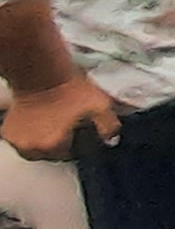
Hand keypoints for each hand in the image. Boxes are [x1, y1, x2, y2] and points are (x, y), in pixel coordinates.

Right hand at [4, 76, 119, 160]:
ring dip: (43, 141)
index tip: (78, 131)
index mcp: (53, 146)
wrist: (42, 72)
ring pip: (35, 149)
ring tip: (52, 122)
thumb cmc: (70, 89)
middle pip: (51, 155)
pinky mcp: (7, 132)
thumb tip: (111, 141)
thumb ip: (109, 127)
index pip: (69, 156)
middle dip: (59, 143)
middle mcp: (32, 149)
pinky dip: (29, 135)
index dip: (76, 143)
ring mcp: (17, 141)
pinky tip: (39, 121)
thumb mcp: (101, 106)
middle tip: (66, 125)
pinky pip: (21, 141)